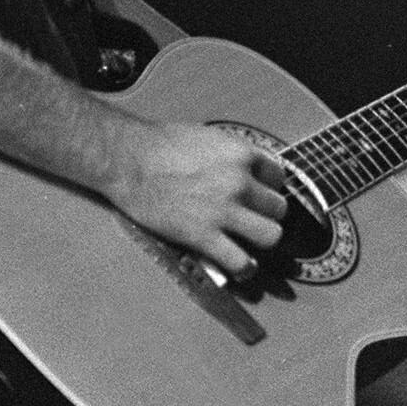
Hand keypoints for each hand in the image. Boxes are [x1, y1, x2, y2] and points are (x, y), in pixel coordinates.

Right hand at [111, 123, 287, 280]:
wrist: (128, 159)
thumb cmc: (158, 144)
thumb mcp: (205, 137)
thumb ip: (229, 154)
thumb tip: (238, 167)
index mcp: (241, 154)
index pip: (278, 176)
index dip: (269, 187)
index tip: (260, 194)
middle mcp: (240, 182)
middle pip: (278, 208)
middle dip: (267, 214)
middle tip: (252, 218)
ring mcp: (224, 210)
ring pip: (271, 235)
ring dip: (262, 240)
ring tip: (249, 241)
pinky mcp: (204, 235)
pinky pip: (241, 261)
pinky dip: (244, 268)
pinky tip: (240, 267)